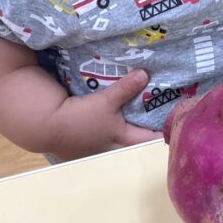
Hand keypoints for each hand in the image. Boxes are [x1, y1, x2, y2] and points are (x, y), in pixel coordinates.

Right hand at [45, 68, 159, 159]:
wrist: (45, 127)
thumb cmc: (80, 118)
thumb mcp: (105, 101)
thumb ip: (125, 89)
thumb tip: (145, 74)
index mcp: (122, 140)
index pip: (150, 140)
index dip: (164, 133)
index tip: (178, 123)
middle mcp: (113, 148)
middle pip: (137, 141)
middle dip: (149, 131)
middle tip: (163, 116)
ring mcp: (98, 149)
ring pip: (121, 140)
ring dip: (130, 130)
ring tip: (142, 116)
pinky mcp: (84, 144)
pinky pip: (105, 136)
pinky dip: (112, 129)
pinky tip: (113, 120)